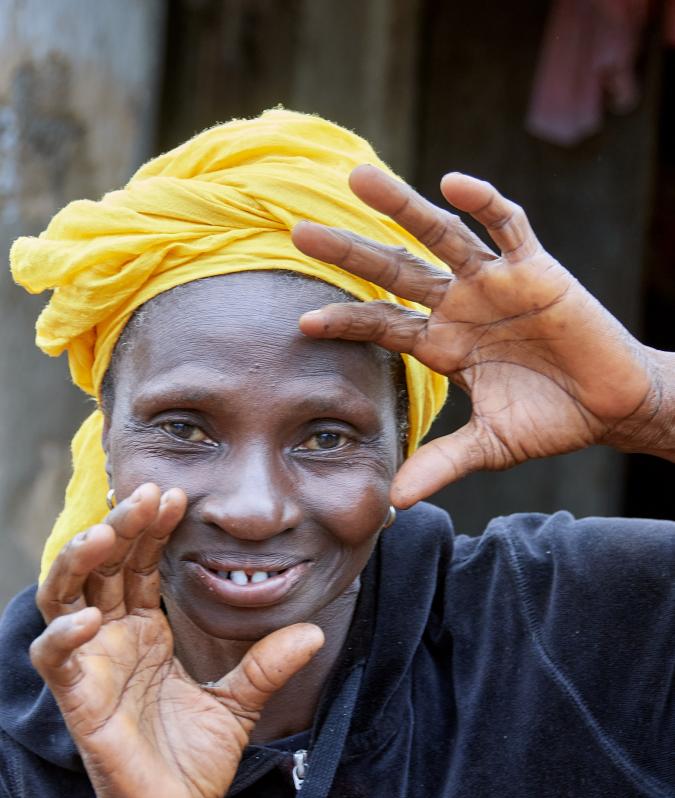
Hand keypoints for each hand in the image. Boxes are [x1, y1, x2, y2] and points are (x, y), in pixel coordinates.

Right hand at [30, 484, 323, 797]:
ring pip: (65, 598)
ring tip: (107, 533)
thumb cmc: (193, 761)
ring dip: (80, 562)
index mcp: (145, 632)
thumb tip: (314, 631)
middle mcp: (113, 640)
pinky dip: (65, 636)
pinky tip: (89, 618)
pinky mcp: (79, 702)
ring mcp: (92, 667)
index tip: (176, 497)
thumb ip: (267, 664)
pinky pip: (56, 660)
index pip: (139, 566)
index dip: (151, 530)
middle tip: (147, 494)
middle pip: (103, 567)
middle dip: (120, 527)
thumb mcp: (239, 703)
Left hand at [293, 165, 672, 505]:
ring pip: (441, 236)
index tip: (304, 321)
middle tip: (300, 232)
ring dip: (402, 208)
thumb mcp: (488, 447)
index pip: (383, 324)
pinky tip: (452, 185)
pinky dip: (484, 204)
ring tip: (360, 180)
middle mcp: (460, 306)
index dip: (347, 321)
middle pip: (395, 270)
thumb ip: (442, 464)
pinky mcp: (536, 270)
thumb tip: (396, 500)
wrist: (611, 408)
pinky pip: (508, 227)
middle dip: (350, 252)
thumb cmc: (550, 421)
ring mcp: (495, 283)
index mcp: (443, 344)